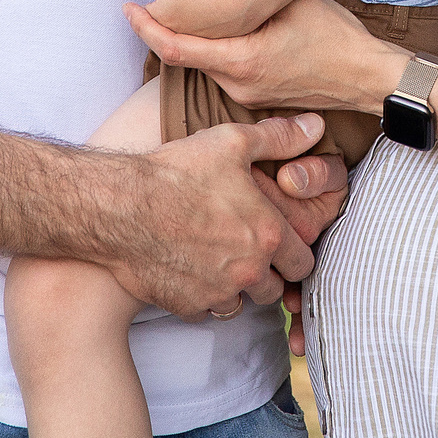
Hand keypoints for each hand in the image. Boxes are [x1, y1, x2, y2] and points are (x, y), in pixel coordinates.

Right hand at [105, 114, 330, 317]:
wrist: (120, 207)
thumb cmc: (177, 171)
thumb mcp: (233, 142)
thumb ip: (280, 138)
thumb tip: (316, 127)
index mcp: (268, 234)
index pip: (304, 261)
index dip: (294, 251)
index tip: (280, 242)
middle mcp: (249, 270)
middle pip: (276, 289)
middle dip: (268, 273)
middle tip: (248, 251)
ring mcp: (218, 292)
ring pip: (242, 304)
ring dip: (236, 288)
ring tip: (219, 261)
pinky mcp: (187, 306)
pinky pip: (206, 310)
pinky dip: (202, 296)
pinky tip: (190, 270)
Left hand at [128, 0, 398, 117]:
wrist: (366, 76)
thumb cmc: (334, 36)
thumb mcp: (290, 2)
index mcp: (240, 61)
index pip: (174, 48)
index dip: (144, 28)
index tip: (127, 8)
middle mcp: (237, 83)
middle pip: (187, 54)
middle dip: (171, 24)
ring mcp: (247, 93)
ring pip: (207, 61)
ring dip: (196, 36)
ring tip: (199, 3)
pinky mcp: (257, 96)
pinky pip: (225, 70)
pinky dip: (217, 47)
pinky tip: (227, 26)